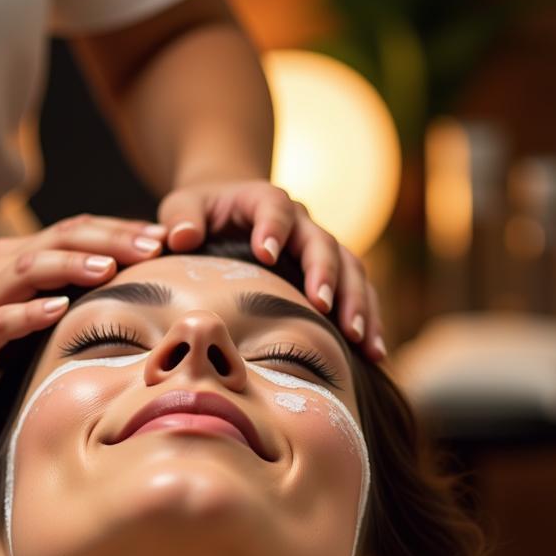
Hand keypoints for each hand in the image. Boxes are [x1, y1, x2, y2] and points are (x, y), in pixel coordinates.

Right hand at [0, 215, 169, 427]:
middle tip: (157, 243)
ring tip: (113, 266)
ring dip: (72, 265)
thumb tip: (111, 307)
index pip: (74, 237)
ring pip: (29, 268)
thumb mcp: (10, 320)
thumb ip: (50, 304)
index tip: (167, 240)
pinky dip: (27, 311)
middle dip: (111, 238)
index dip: (121, 233)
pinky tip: (56, 310)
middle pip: (60, 240)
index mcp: (13, 266)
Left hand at [157, 179, 386, 360]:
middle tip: (321, 306)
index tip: (265, 253)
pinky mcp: (333, 274)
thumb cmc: (201, 214)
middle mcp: (302, 222)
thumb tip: (180, 237)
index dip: (273, 227)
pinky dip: (370, 321)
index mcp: (265, 200)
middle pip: (322, 243)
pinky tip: (375, 354)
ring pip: (351, 270)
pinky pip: (359, 293)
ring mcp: (321, 248)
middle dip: (325, 274)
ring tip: (359, 340)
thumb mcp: (183, 207)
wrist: (229, 214)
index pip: (275, 208)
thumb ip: (181, 217)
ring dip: (357, 304)